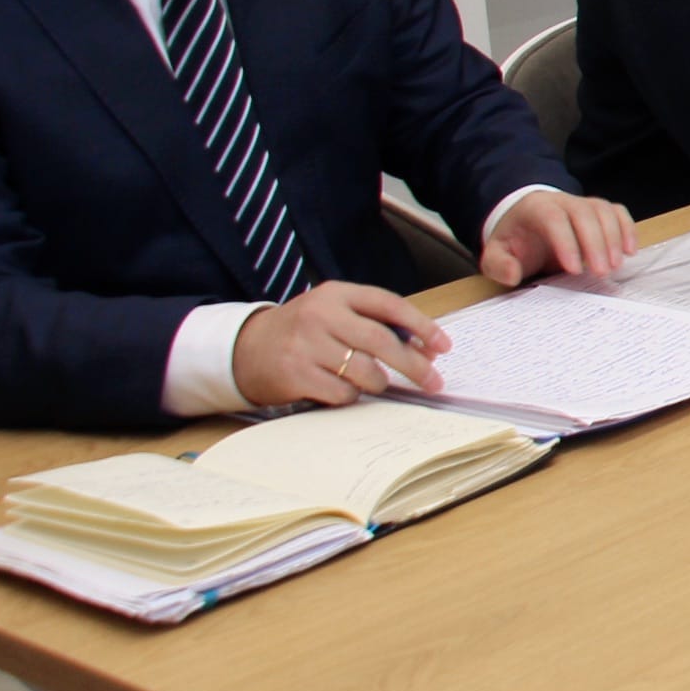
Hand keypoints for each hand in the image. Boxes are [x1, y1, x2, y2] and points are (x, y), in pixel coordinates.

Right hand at [231, 281, 454, 404]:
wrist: (245, 349)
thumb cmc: (305, 333)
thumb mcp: (336, 315)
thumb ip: (377, 325)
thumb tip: (427, 350)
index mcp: (337, 294)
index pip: (389, 305)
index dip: (422, 326)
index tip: (444, 346)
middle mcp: (320, 315)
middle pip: (382, 341)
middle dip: (414, 364)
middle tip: (434, 381)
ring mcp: (305, 344)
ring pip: (365, 371)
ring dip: (379, 383)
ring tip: (374, 383)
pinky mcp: (294, 373)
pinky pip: (342, 392)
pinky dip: (351, 396)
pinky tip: (341, 389)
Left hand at [479, 188, 637, 289]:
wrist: (525, 219)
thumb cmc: (515, 239)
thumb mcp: (496, 254)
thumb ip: (499, 265)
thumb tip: (513, 275)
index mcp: (536, 208)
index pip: (554, 219)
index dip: (566, 243)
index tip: (574, 270)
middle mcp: (564, 201)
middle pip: (585, 214)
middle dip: (596, 243)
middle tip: (601, 272)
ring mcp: (584, 203)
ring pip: (605, 211)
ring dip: (615, 238)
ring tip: (616, 266)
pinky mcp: (599, 210)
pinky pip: (618, 212)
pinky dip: (627, 229)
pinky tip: (630, 251)